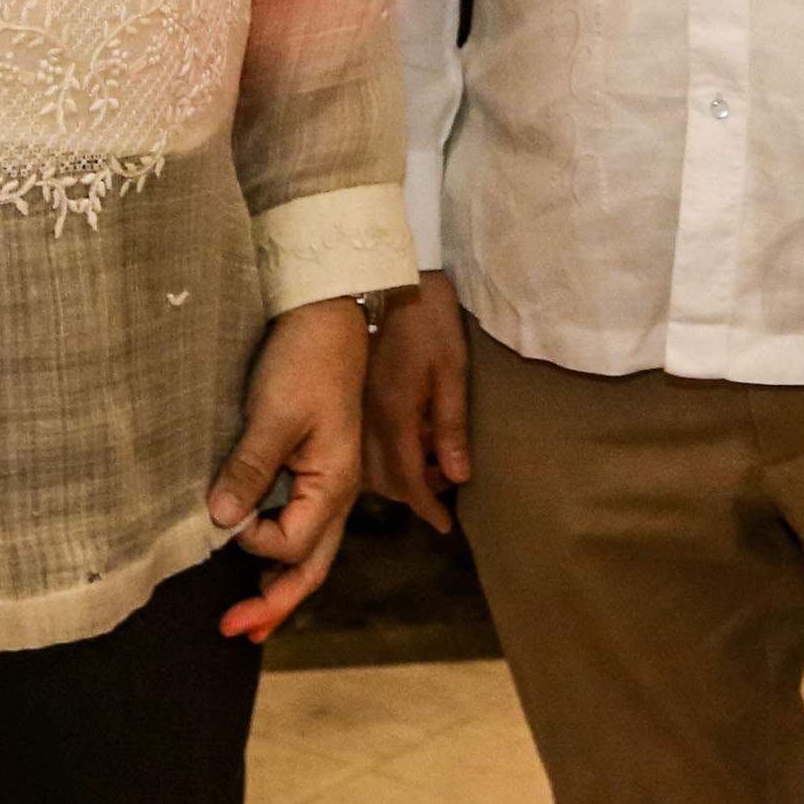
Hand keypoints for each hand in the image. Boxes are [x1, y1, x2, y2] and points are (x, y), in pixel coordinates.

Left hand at [212, 296, 370, 642]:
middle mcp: (337, 491)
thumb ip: (251, 468)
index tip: (222, 520)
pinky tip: (253, 553)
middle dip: (274, 604)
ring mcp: (327, 480)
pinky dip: (276, 549)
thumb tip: (222, 521)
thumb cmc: (307, 359)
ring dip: (276, 582)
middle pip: (312, 566)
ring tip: (245, 613)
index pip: (294, 545)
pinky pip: (298, 522)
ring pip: (307, 550)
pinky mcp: (311, 465)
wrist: (327, 313)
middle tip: (234, 633)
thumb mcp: (275, 413)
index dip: (254, 545)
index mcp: (336, 483)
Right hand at [359, 271, 470, 532]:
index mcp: (396, 417)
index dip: (427, 507)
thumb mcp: (451, 370)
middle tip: (443, 485)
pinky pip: (356, 447)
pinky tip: (398, 442)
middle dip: (414, 492)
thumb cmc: (427, 320)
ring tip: (424, 465)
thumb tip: (457, 476)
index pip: (408, 481)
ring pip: (366, 468)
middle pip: (385, 481)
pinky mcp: (346, 400)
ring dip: (395, 477)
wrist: (379, 278)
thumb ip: (451, 426)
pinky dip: (378, 458)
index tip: (443, 525)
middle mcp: (366, 423)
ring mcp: (352, 412)